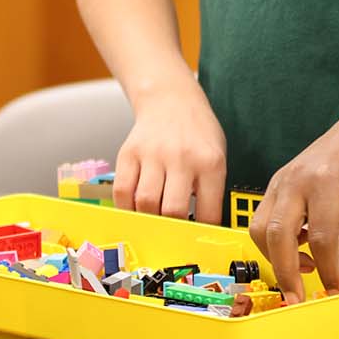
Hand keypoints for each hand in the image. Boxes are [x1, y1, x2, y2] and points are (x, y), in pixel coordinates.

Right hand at [112, 85, 225, 222]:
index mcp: (210, 161)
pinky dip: (127, 207)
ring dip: (149, 218)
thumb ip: (211, 188)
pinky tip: (136, 207)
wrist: (171, 100)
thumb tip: (203, 226)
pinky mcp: (129, 154)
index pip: (208, 210)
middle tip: (172, 230)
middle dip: (172, 227)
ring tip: (155, 217)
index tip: (197, 238)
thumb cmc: (197, 132)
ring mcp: (153, 155)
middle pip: (172, 210)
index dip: (202, 231)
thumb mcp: (217, 154)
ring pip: (145, 204)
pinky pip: (122, 192)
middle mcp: (182, 158)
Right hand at [249, 97, 338, 300]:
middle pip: (278, 235)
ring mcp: (283, 177)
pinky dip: (273, 240)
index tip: (338, 292)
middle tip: (300, 300)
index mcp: (328, 181)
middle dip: (286, 274)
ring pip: (259, 229)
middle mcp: (297, 178)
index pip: (320, 240)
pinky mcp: (278, 181)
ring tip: (307, 271)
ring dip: (275, 257)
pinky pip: (262, 217)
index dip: (328, 272)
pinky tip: (302, 248)